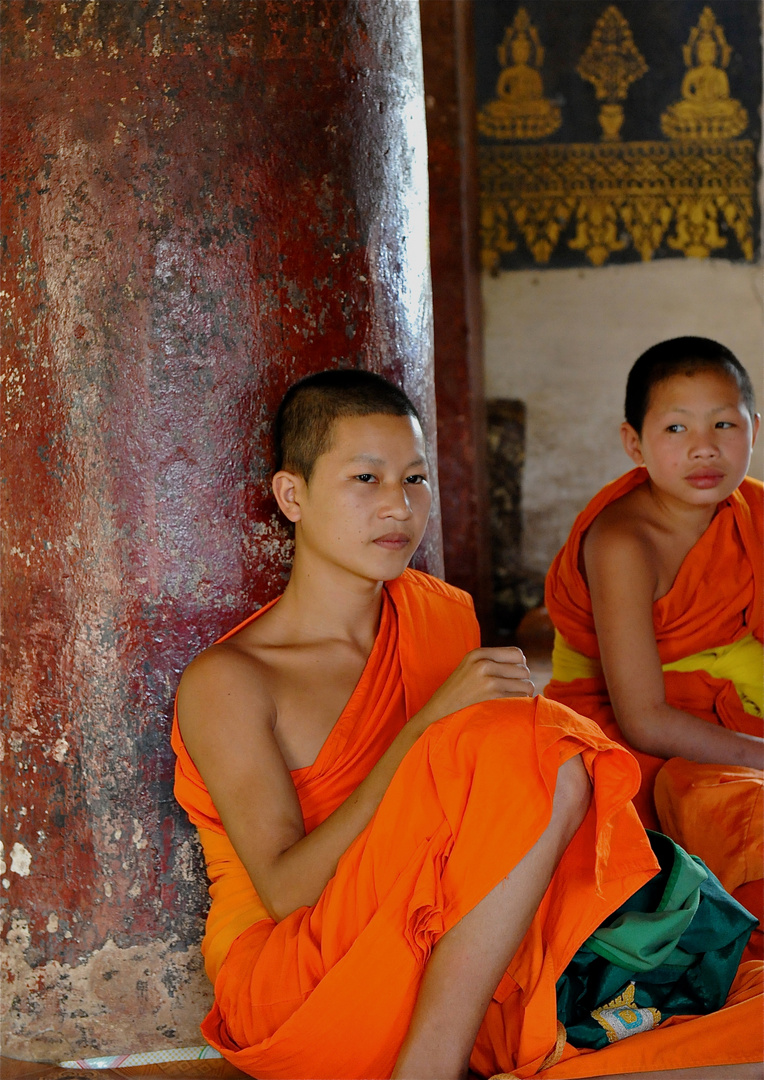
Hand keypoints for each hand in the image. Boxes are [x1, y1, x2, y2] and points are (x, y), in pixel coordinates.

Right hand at [413, 647, 533, 731]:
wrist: (437, 714)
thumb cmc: (457, 694)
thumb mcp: (469, 668)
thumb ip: (492, 662)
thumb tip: (525, 666)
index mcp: (478, 654)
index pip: (517, 654)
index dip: (519, 666)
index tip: (512, 678)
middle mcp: (484, 664)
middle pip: (524, 670)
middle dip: (521, 682)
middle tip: (510, 693)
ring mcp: (489, 681)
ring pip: (526, 685)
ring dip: (522, 695)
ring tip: (508, 701)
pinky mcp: (493, 698)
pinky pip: (521, 699)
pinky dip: (518, 706)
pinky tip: (505, 709)